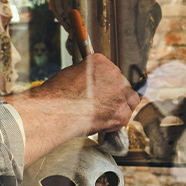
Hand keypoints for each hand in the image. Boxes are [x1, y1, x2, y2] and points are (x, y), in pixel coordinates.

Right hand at [3, 54, 138, 164]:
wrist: (56, 111)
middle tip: (100, 104)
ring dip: (120, 106)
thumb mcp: (69, 74)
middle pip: (122, 84)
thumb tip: (89, 84)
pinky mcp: (121, 112)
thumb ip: (86, 76)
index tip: (99, 90)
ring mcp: (120, 93)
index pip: (110, 71)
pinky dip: (116, 121)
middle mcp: (114, 74)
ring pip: (129, 100)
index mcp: (100, 62)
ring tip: (104, 114)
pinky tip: (103, 123)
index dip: (105, 83)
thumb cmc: (57, 95)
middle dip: (113, 94)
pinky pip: (126, 117)